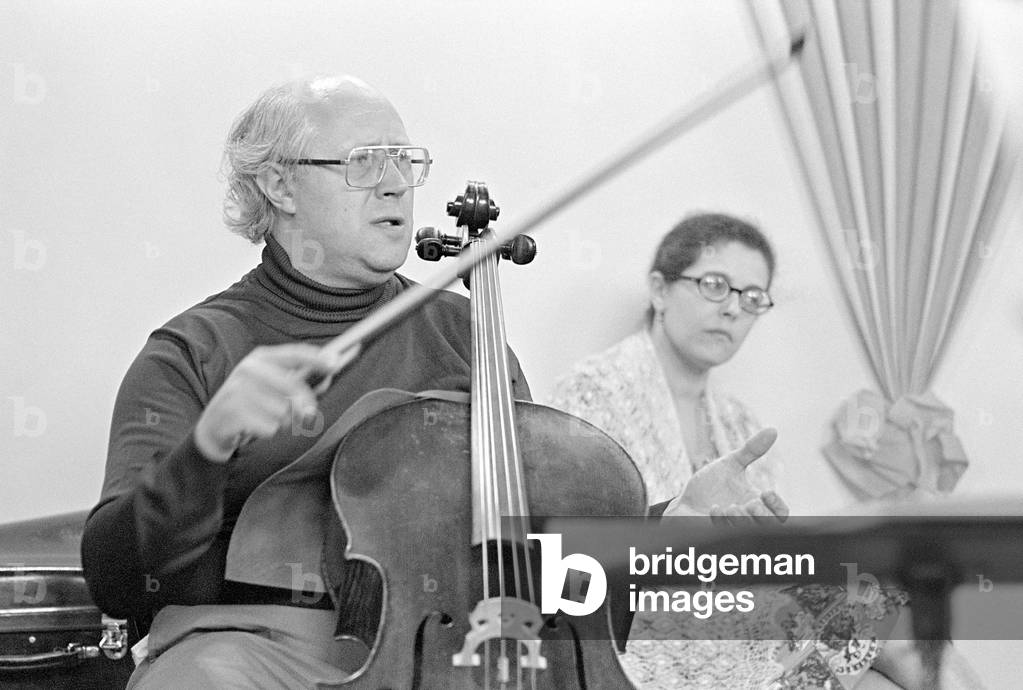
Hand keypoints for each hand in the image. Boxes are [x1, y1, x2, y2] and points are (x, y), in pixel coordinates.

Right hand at [193, 344, 332, 461]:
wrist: (213, 427)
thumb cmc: (252, 404)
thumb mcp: (273, 388)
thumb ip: (300, 383)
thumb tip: (328, 379)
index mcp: (261, 358)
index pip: (293, 354)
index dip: (316, 357)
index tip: (335, 362)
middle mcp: (249, 369)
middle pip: (293, 386)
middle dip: (305, 404)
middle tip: (308, 415)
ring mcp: (238, 389)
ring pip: (283, 411)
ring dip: (283, 422)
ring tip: (266, 418)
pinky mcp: (233, 412)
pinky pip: (270, 427)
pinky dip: (268, 432)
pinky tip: (254, 428)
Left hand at [661, 428, 788, 522]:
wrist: (683, 500)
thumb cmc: (709, 485)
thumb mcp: (730, 464)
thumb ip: (751, 450)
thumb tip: (773, 430)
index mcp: (756, 504)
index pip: (781, 514)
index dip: (778, 506)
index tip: (766, 491)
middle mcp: (749, 520)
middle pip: (770, 526)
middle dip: (762, 515)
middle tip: (750, 503)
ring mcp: (733, 529)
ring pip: (748, 532)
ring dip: (742, 520)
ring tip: (731, 506)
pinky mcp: (716, 535)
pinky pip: (726, 534)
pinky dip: (722, 522)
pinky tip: (715, 509)